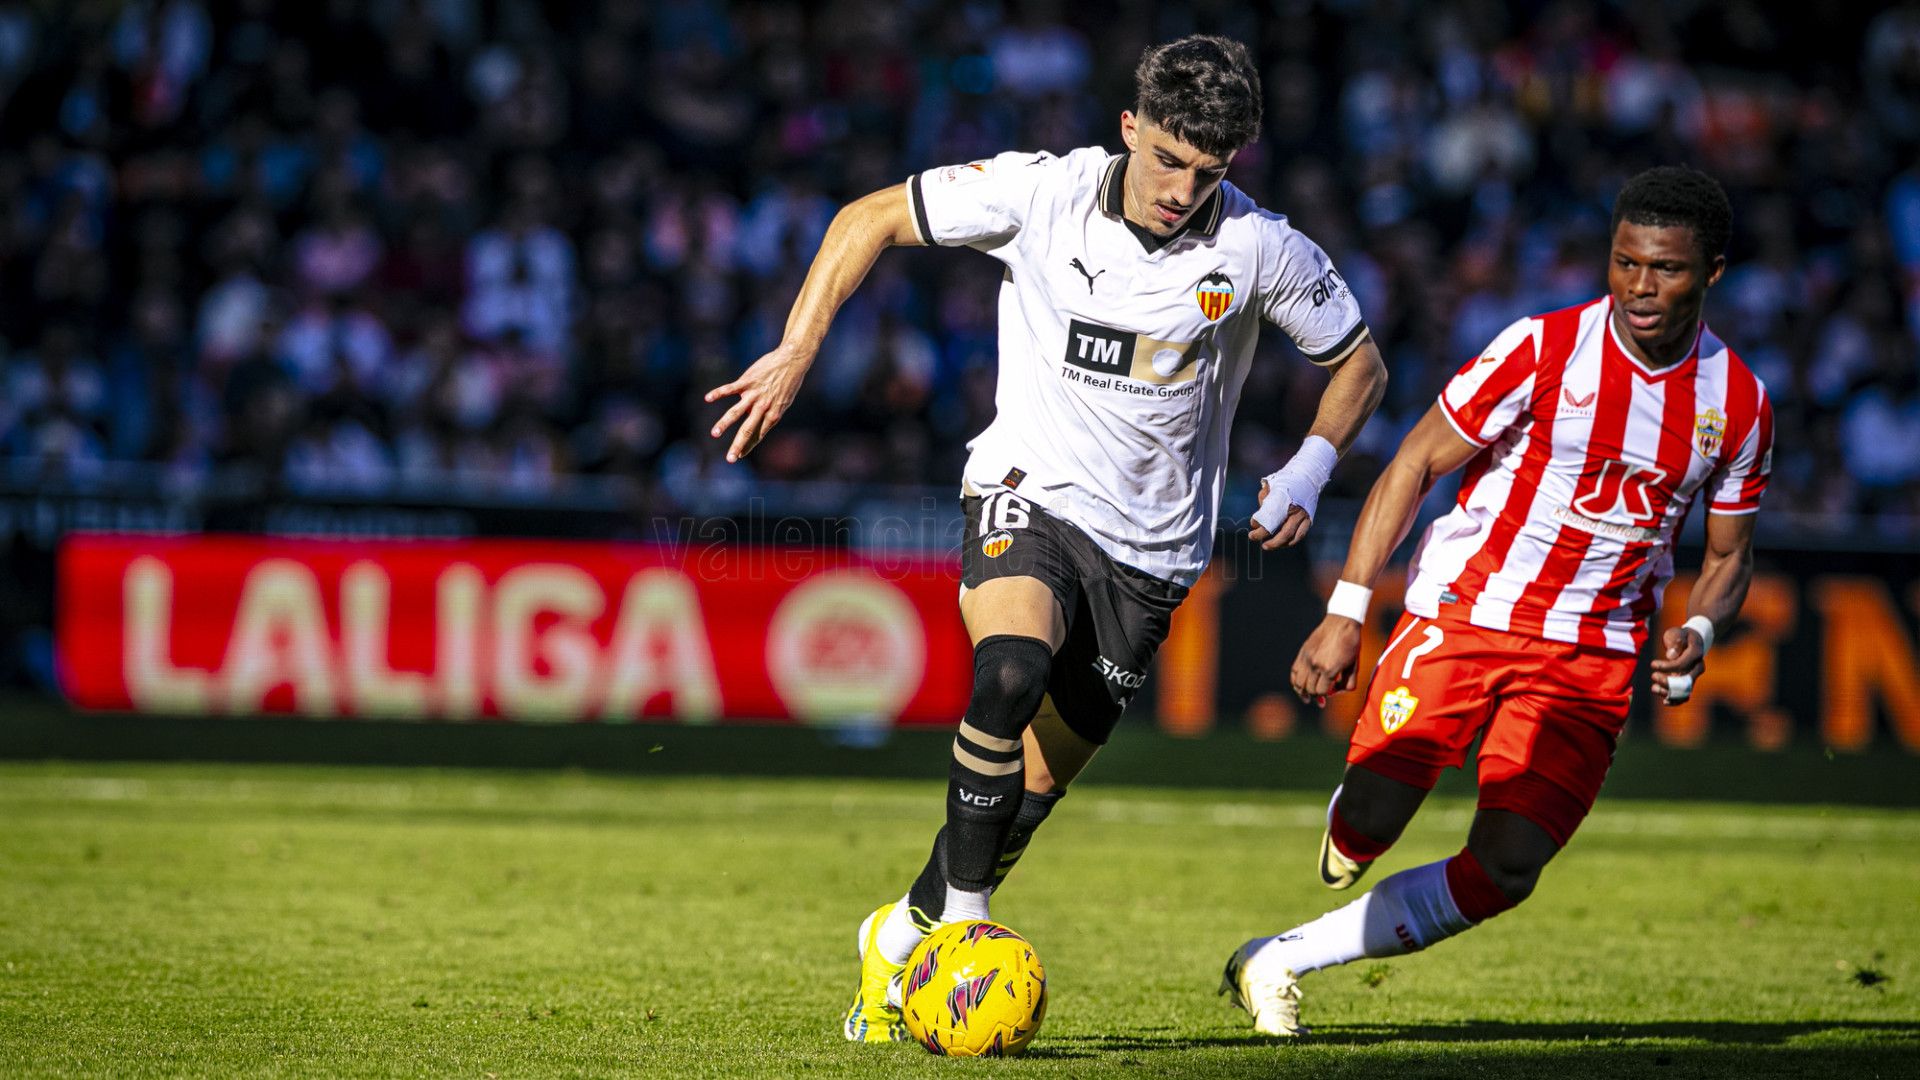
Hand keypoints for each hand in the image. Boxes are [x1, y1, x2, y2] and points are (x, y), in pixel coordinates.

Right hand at [704, 345, 810, 462]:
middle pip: (748, 430)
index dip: (749, 446)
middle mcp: (763, 407)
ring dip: (724, 424)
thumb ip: (768, 411)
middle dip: (738, 445)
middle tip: (729, 459)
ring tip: (714, 433)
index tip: (739, 456)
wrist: (792, 361)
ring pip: (736, 412)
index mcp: (773, 415)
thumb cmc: (788, 382)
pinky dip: (718, 393)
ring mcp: (754, 395)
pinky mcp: (748, 381)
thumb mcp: (784, 402)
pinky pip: (730, 389)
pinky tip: (707, 398)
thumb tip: (751, 416)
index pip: (758, 435)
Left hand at [1249, 480, 1311, 549]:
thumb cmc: (1286, 482)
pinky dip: (1289, 542)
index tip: (1253, 524)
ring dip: (1278, 544)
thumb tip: (1256, 521)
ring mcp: (1303, 516)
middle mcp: (1296, 510)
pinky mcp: (1309, 519)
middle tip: (1254, 538)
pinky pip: (1299, 535)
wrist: (1308, 477)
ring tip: (1267, 545)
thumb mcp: (1271, 485)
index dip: (1260, 523)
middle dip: (1267, 538)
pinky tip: (1281, 543)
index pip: (1270, 517)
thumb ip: (1263, 500)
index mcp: (1286, 500)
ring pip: (1292, 536)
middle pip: (1283, 532)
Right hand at [1291, 615, 1361, 705]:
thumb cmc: (1351, 644)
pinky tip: (1300, 686)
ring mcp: (1307, 658)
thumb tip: (1335, 693)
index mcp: (1330, 669)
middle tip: (1321, 701)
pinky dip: (1295, 681)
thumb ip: (1347, 683)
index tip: (1328, 697)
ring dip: (1302, 692)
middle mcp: (1315, 665)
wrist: (1342, 622)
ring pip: (1298, 683)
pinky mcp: (1303, 653)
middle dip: (1315, 696)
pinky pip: (1294, 672)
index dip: (1325, 696)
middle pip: (1309, 689)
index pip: (1321, 692)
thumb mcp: (1354, 666)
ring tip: (1306, 697)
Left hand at [1649, 625, 1706, 704]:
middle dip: (1668, 682)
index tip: (1652, 664)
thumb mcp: (1677, 633)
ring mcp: (1694, 676)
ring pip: (1685, 691)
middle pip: (1685, 681)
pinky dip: (1676, 700)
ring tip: (1654, 688)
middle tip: (1653, 676)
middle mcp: (1698, 667)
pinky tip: (1665, 701)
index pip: (1682, 664)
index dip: (1666, 667)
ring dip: (1669, 693)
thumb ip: (1675, 642)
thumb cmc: (1682, 636)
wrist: (1692, 641)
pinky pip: (1685, 695)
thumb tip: (1670, 656)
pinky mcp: (1688, 682)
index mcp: (1696, 653)